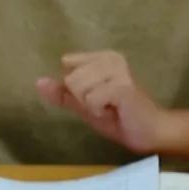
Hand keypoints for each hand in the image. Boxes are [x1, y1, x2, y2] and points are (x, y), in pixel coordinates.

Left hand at [35, 50, 174, 154]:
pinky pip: (90, 100)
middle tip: (105, 105)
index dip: (77, 89)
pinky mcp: (122, 86)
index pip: (68, 65)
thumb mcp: (84, 105)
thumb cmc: (118, 118)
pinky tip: (115, 112)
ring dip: (92, 106)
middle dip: (84, 99)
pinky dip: (98, 111)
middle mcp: (111, 58)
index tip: (97, 96)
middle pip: (71, 79)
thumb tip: (39, 82)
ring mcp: (117, 71)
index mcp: (102, 57)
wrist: (149, 132)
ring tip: (111, 107)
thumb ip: (63, 93)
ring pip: (79, 88)